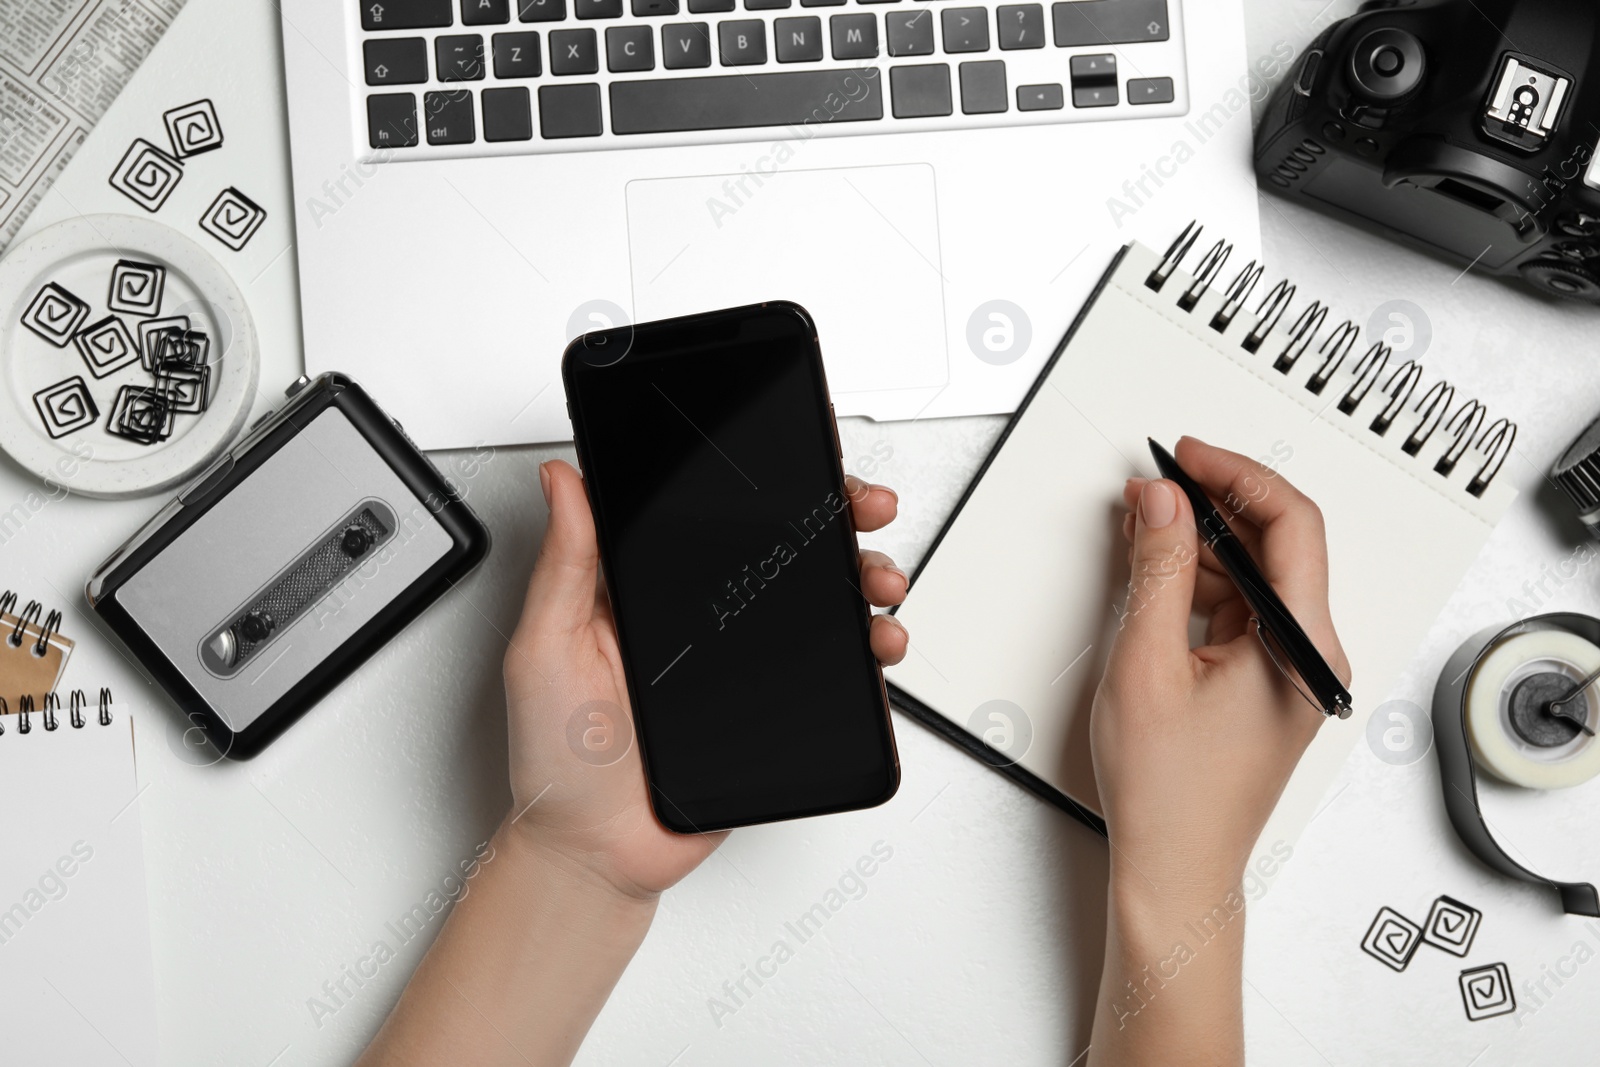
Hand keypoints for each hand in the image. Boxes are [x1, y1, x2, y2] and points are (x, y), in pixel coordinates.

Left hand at [501, 460, 909, 901]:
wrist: (595, 854)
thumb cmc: (558, 759)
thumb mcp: (545, 647)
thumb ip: (564, 564)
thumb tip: (562, 481)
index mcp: (648, 587)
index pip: (712, 512)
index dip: (760, 477)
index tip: (800, 451)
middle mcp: (701, 616)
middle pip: (783, 546)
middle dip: (836, 516)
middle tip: (861, 506)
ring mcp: (742, 660)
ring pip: (821, 600)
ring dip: (864, 576)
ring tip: (876, 581)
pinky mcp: (774, 705)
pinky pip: (834, 669)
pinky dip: (869, 649)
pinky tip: (876, 641)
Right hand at [1093, 436, 1349, 905]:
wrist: (1175, 868)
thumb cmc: (1169, 794)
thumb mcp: (1146, 663)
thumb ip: (1156, 571)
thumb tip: (1162, 503)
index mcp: (1300, 647)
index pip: (1290, 525)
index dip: (1237, 475)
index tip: (1187, 456)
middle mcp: (1309, 655)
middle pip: (1277, 545)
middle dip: (1213, 505)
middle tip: (1156, 485)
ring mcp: (1291, 669)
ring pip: (1254, 575)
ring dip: (1201, 544)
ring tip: (1143, 526)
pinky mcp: (1267, 682)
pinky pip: (1240, 609)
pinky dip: (1199, 583)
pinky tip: (1157, 571)